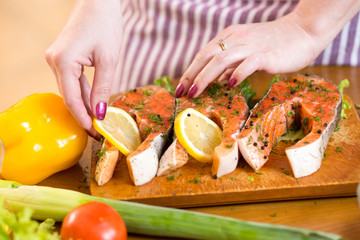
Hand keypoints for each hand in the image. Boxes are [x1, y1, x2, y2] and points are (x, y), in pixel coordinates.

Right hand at [45, 0, 121, 136]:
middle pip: (69, 96)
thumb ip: (103, 88)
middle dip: (84, 115)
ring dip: (84, 105)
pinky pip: (72, 80)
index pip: (72, 99)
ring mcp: (56, 58)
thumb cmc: (105, 25)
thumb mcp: (109, 60)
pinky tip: (93, 103)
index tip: (95, 133)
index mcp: (64, 62)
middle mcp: (54, 61)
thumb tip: (100, 114)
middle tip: (98, 132)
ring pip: (70, 89)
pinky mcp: (63, 56)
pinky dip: (83, 92)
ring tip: (97, 121)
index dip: (83, 119)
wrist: (98, 2)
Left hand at [175, 15, 316, 97]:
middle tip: (183, 93)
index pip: (203, 54)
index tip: (181, 88)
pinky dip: (238, 72)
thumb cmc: (274, 45)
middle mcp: (236, 39)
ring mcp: (251, 45)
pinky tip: (230, 84)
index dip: (190, 71)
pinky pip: (249, 62)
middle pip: (207, 56)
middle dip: (191, 75)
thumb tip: (219, 81)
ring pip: (222, 59)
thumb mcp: (247, 52)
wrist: (303, 31)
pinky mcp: (267, 54)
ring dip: (206, 76)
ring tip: (196, 92)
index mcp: (230, 37)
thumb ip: (232, 65)